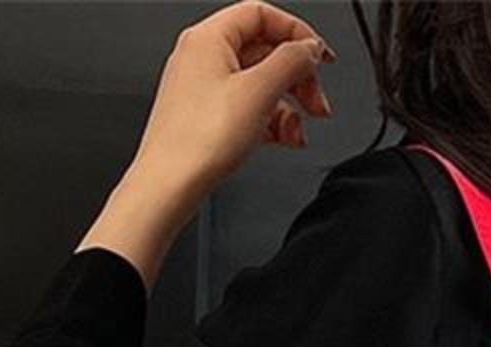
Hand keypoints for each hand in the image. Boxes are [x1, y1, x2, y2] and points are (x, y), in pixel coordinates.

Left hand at [78, 2, 335, 287]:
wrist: (169, 185)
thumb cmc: (199, 140)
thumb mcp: (259, 91)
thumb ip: (292, 61)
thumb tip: (309, 48)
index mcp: (209, 38)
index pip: (262, 14)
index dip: (296, 33)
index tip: (320, 58)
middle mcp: (202, 57)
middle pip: (264, 52)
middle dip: (297, 79)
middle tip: (317, 103)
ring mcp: (203, 88)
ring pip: (259, 85)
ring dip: (288, 107)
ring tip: (299, 133)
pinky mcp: (206, 118)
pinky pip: (247, 109)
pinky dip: (270, 123)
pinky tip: (283, 140)